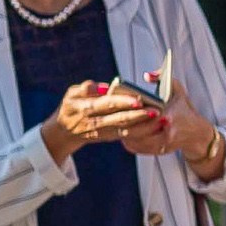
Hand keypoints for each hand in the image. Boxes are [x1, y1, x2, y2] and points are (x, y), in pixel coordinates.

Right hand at [40, 81, 158, 162]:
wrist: (64, 132)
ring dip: (145, 127)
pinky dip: (142, 132)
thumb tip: (104, 87)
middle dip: (140, 117)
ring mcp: (103, 133)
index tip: (138, 99)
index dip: (122, 103)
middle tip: (157, 111)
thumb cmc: (71, 106)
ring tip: (161, 120)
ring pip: (126, 131)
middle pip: (120, 120)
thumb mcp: (71, 94)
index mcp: (85, 108)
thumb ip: (86, 89)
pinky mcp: (109, 138)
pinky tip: (155, 127)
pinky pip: (127, 136)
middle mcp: (95, 123)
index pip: (107, 105)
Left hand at [122, 78, 222, 173]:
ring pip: (133, 140)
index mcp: (169, 115)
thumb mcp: (177, 89)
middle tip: (111, 115)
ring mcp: (162, 144)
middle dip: (122, 122)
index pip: (142, 114)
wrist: (198, 133)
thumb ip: (162, 77)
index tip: (118, 103)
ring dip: (123, 132)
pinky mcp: (158, 151)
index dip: (128, 110)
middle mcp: (166, 132)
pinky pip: (137, 149)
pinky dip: (128, 142)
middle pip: (134, 129)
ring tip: (115, 124)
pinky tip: (123, 135)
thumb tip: (147, 76)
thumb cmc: (184, 108)